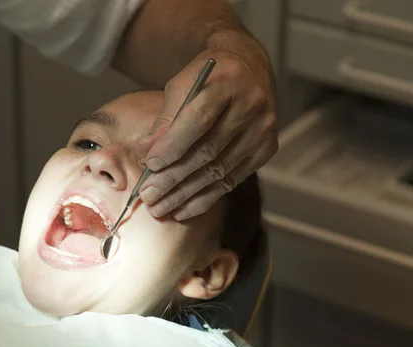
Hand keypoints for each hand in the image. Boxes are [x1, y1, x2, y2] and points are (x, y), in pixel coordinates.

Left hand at [138, 51, 277, 220]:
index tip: (149, 165)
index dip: (172, 145)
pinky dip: (204, 198)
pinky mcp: (266, 149)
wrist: (247, 71)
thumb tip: (145, 154)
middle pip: (208, 150)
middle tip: (149, 195)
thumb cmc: (207, 79)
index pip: (198, 120)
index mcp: (227, 82)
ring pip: (219, 171)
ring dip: (186, 194)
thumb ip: (165, 120)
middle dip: (174, 177)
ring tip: (160, 207)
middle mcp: (250, 106)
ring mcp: (262, 129)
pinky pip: (232, 181)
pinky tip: (183, 209)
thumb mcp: (182, 86)